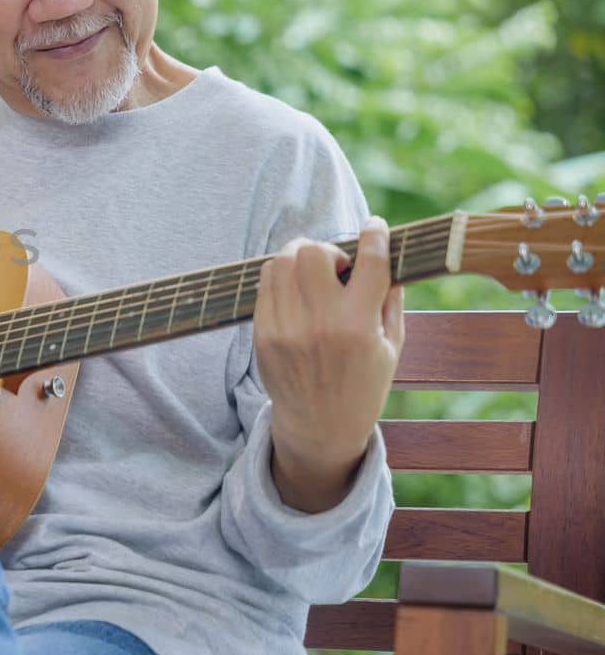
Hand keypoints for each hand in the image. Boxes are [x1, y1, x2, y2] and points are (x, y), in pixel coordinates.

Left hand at [254, 216, 405, 510]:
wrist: (319, 427)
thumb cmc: (363, 384)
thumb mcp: (392, 346)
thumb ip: (390, 300)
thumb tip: (386, 254)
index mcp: (359, 327)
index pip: (369, 263)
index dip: (375, 236)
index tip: (375, 226)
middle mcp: (320, 324)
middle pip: (313, 252)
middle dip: (327, 249)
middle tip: (336, 268)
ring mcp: (285, 328)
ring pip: (281, 262)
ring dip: (300, 258)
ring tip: (314, 277)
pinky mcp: (262, 334)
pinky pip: (265, 285)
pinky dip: (281, 278)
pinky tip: (297, 292)